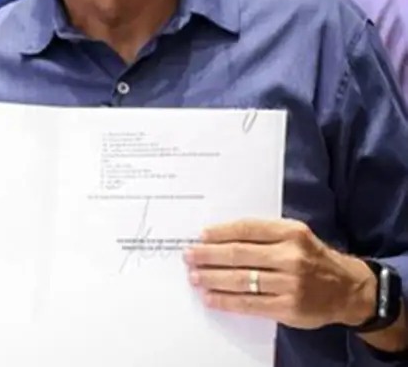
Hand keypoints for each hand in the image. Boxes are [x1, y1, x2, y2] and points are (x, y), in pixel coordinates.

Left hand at [184, 218, 372, 329]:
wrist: (348, 289)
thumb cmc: (313, 258)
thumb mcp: (296, 236)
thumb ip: (265, 234)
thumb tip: (219, 236)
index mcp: (291, 233)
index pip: (247, 229)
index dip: (220, 232)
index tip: (200, 236)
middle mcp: (291, 257)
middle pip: (239, 254)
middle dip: (208, 256)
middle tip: (189, 256)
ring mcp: (290, 284)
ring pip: (241, 280)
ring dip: (212, 278)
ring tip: (194, 277)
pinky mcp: (288, 308)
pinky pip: (249, 304)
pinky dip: (226, 300)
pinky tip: (210, 297)